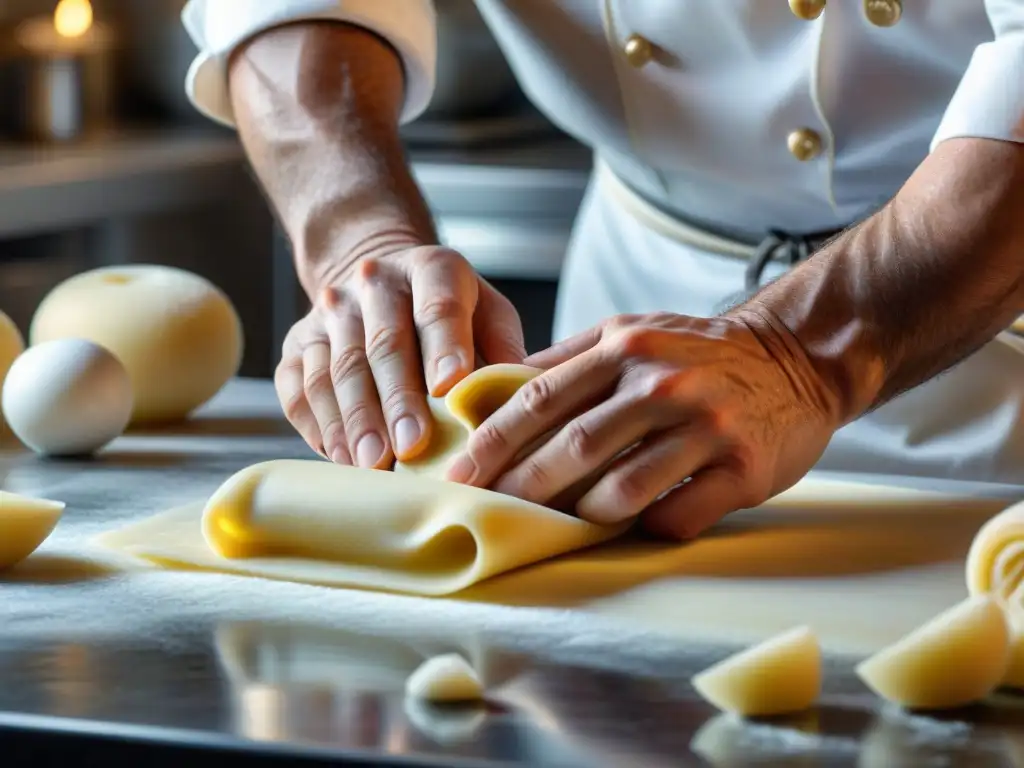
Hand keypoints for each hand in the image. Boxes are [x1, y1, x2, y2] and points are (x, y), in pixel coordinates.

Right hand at [275, 246, 526, 466]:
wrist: (379, 281)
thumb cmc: (447, 311)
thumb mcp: (487, 313)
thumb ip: (504, 351)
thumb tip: (520, 397)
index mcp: (431, 269)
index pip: (438, 305)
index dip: (444, 345)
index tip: (450, 385)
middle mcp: (373, 283)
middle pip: (383, 343)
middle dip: (397, 399)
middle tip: (411, 446)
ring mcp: (329, 313)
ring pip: (336, 368)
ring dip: (354, 420)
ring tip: (371, 464)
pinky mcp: (298, 343)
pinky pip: (298, 387)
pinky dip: (318, 425)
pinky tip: (339, 457)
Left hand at [444, 311, 841, 538]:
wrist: (795, 359)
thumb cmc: (698, 353)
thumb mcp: (631, 332)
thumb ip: (566, 357)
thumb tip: (492, 386)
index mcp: (625, 347)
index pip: (542, 397)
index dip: (494, 440)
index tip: (460, 474)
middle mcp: (662, 384)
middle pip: (574, 446)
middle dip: (522, 486)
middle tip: (488, 513)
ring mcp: (706, 427)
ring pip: (624, 488)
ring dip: (586, 514)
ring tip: (566, 523)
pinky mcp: (743, 469)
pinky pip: (680, 515)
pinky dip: (649, 528)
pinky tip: (636, 529)